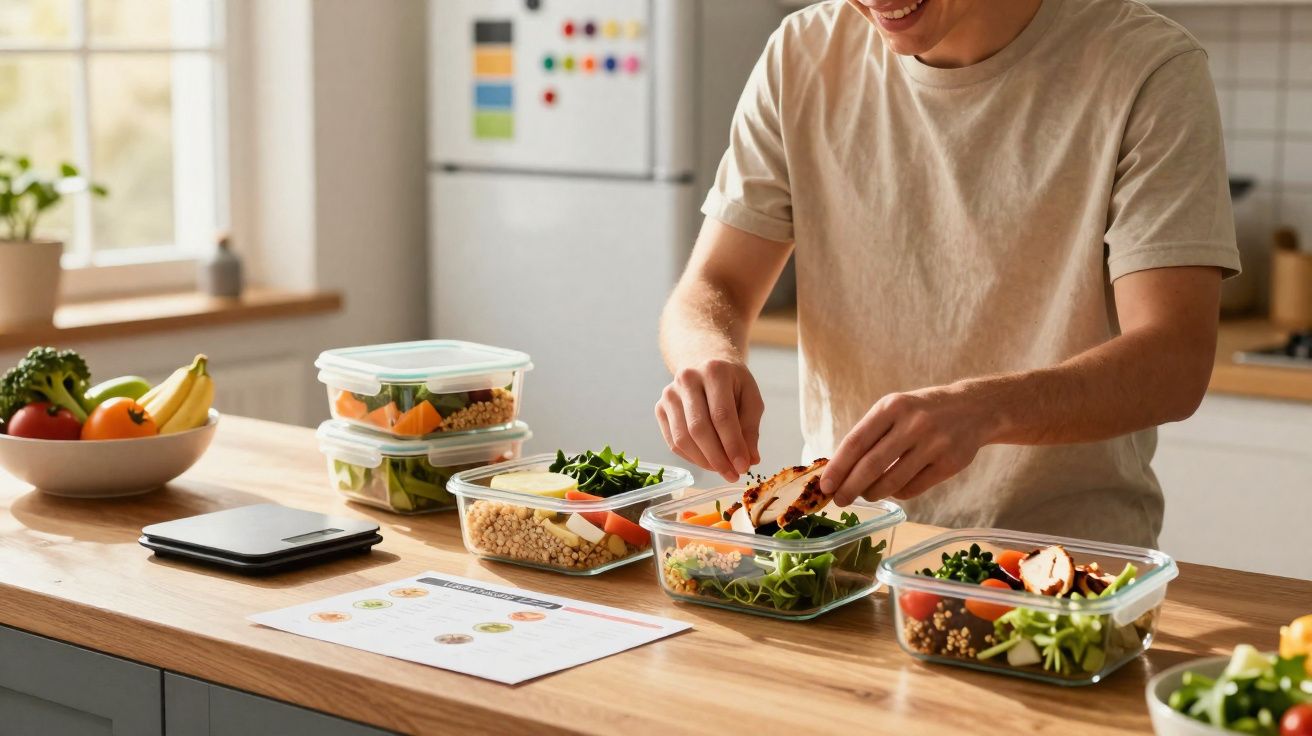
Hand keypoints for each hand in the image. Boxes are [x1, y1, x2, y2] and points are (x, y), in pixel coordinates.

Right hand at [655, 359, 763, 481]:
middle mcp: (687, 379)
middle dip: (717, 458)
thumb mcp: (751, 398)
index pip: (721, 415)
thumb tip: (750, 460)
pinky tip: (707, 461)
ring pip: (683, 438)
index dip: (732, 445)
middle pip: (699, 428)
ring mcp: (669, 393)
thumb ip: (751, 428)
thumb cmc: (732, 383)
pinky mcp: (660, 408)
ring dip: (704, 461)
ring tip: (722, 470)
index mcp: (714, 371)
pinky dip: (691, 458)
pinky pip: (673, 442)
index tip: (743, 467)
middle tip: (733, 475)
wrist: (705, 363)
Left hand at [820, 385, 995, 505]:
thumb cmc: (921, 412)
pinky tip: (894, 488)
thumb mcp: (894, 409)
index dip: (837, 468)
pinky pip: (913, 489)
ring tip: (867, 494)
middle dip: (850, 488)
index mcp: (891, 407)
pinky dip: (897, 493)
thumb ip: (869, 435)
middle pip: (871, 466)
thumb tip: (839, 471)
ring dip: (873, 493)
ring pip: (892, 482)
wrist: (973, 409)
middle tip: (839, 500)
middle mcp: (913, 424)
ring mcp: (934, 444)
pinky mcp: (949, 463)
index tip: (824, 486)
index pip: (855, 442)